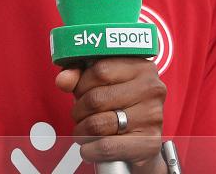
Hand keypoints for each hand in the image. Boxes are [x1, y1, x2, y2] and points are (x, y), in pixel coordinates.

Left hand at [55, 57, 166, 173]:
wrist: (145, 139)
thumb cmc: (122, 106)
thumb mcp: (103, 83)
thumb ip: (80, 76)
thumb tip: (63, 80)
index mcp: (141, 67)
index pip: (100, 70)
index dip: (81, 84)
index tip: (80, 92)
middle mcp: (151, 88)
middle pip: (96, 98)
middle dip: (78, 111)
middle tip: (79, 115)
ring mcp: (152, 116)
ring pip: (98, 124)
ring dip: (81, 132)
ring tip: (84, 131)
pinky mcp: (148, 143)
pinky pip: (106, 147)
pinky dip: (90, 150)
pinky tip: (90, 147)